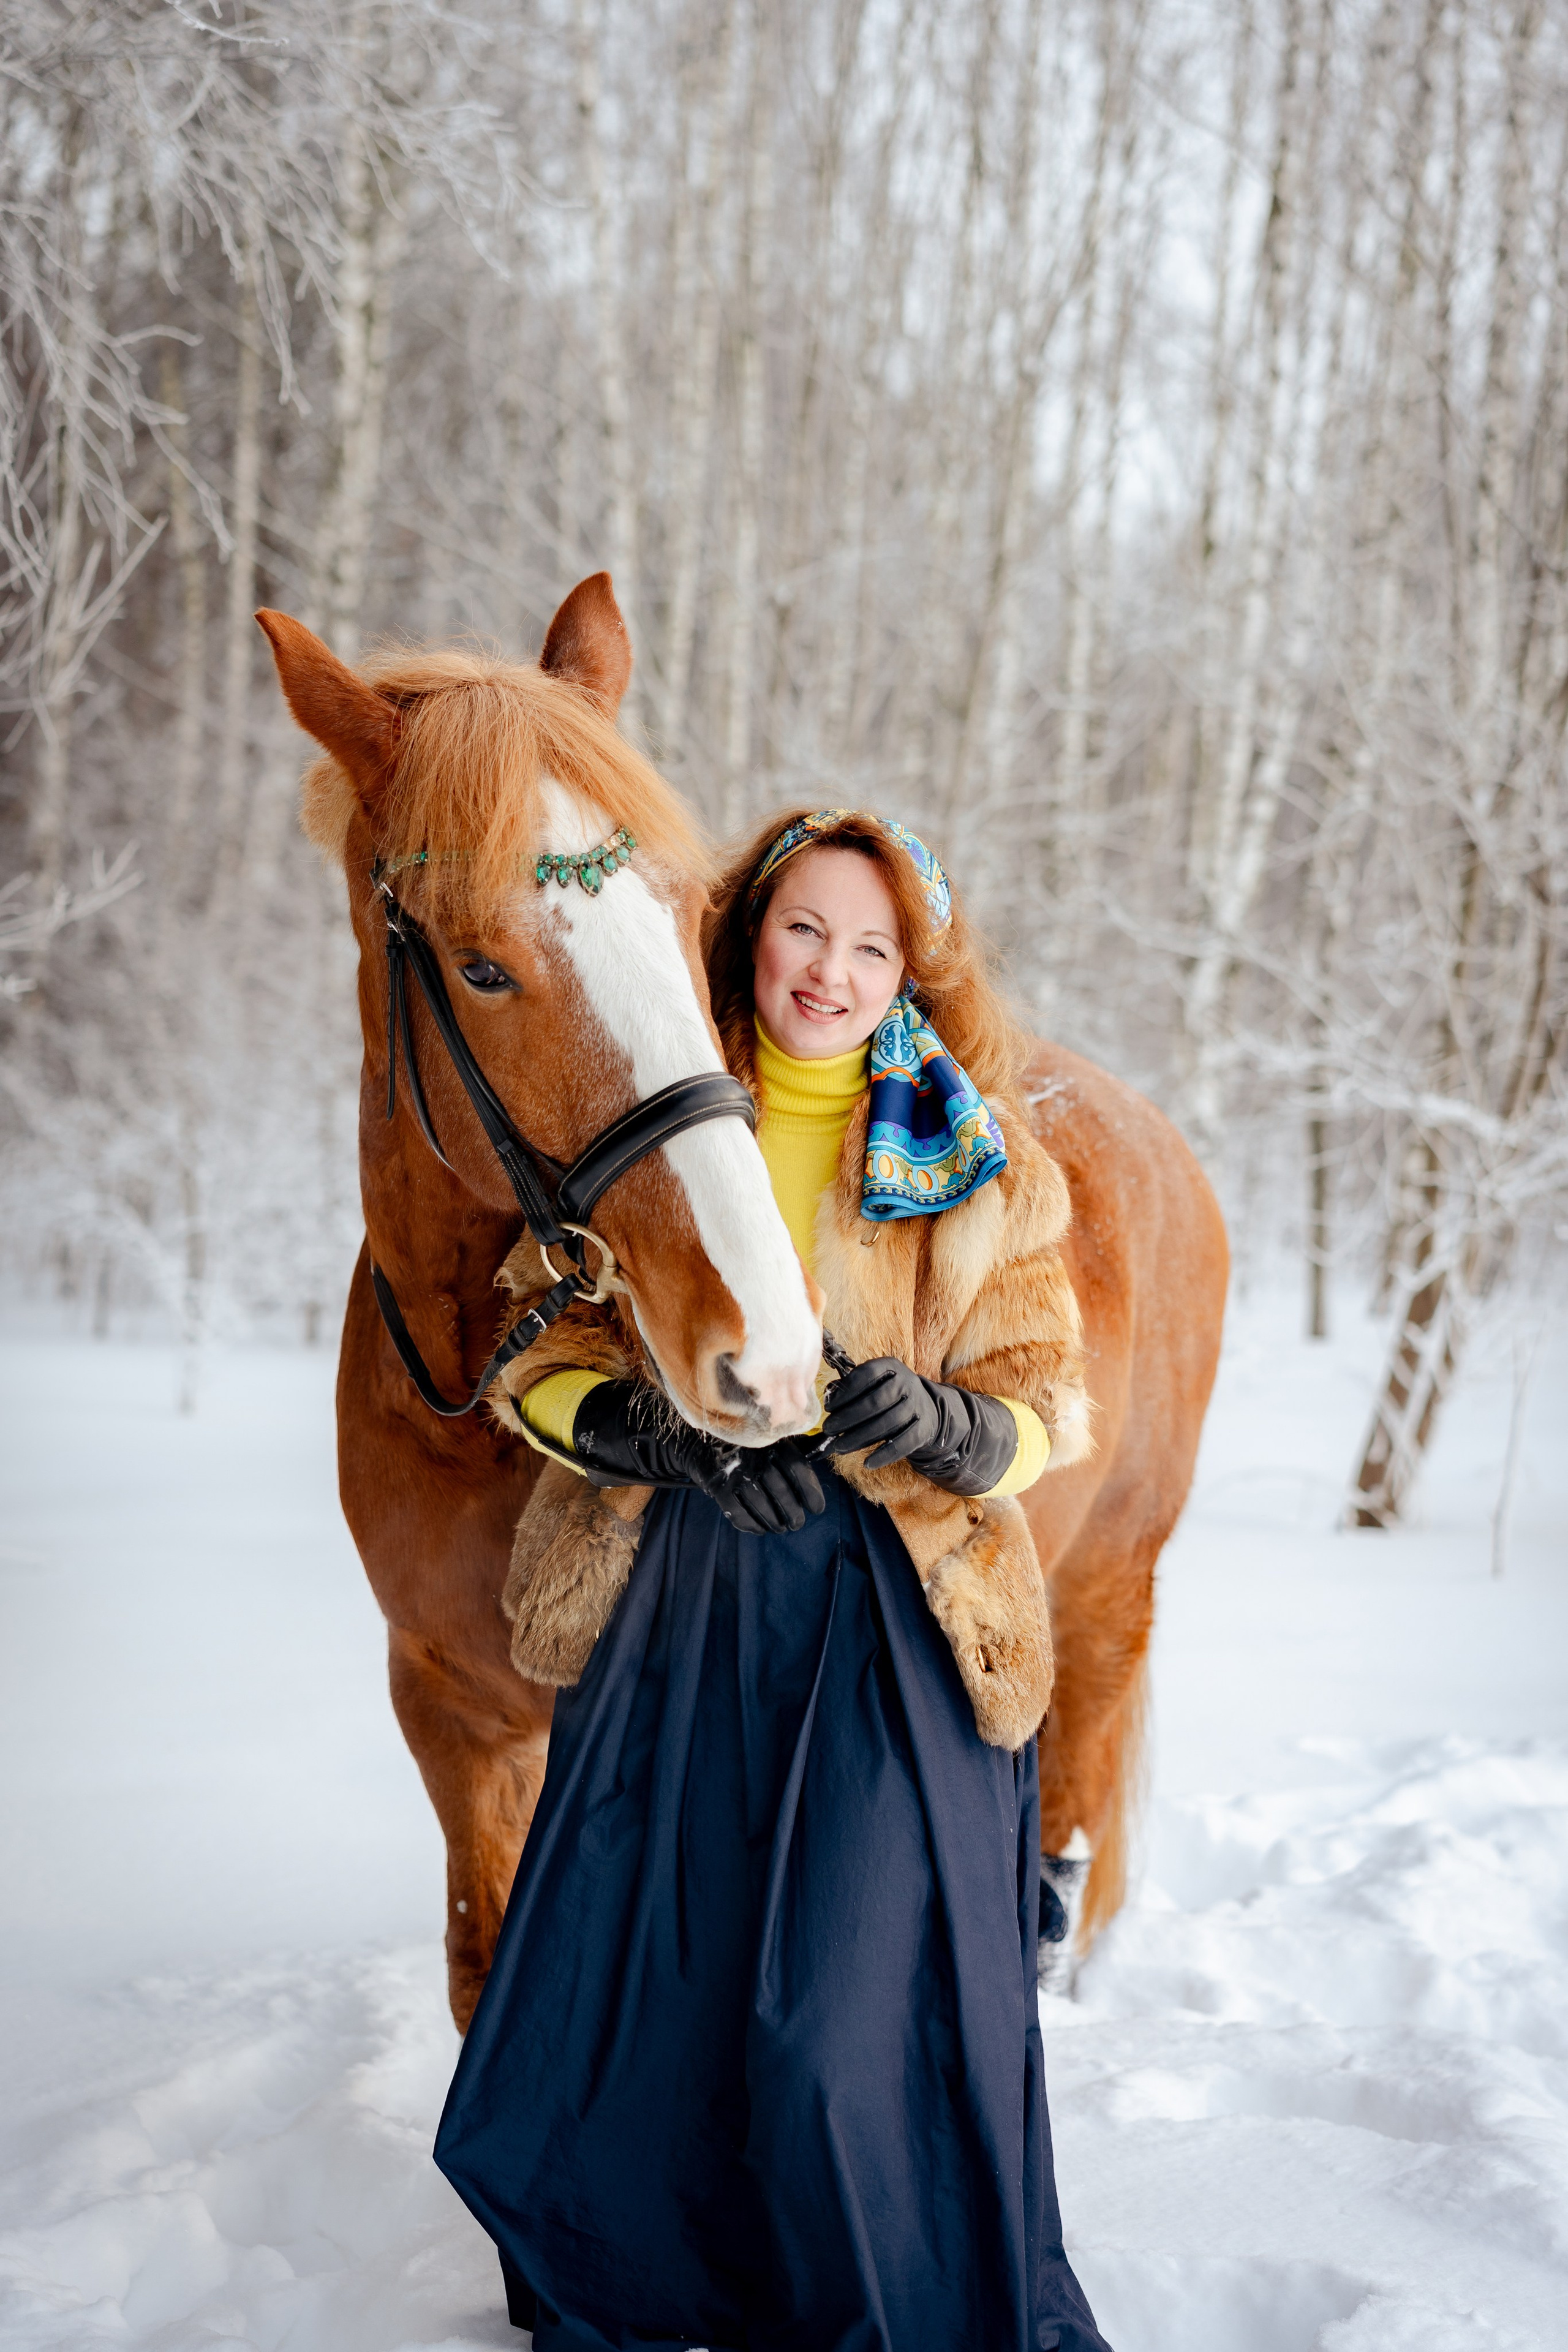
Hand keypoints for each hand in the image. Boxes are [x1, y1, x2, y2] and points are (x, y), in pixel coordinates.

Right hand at [702, 1439, 825, 1534]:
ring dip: (774, 1522)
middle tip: (797, 1524)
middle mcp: (756, 1456)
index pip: (798, 1469)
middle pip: (782, 1492)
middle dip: (793, 1513)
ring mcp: (736, 1472)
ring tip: (780, 1527)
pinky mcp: (718, 1487)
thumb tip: (827, 1451)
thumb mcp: (769, 1439)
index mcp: (772, 1443)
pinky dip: (752, 1525)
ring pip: (761, 1505)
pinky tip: (759, 1529)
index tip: (817, 1509)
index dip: (812, 1492)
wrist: (700, 1442)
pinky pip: (738, 1513)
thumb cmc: (745, 1444)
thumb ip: (794, 1449)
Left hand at [819, 1357, 1019, 1495]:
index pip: (866, 1374)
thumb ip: (852, 1388)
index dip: (845, 1391)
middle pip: (875, 1402)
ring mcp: (918, 1405)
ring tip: (839, 1447)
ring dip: (859, 1437)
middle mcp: (907, 1382)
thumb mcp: (875, 1383)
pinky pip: (904, 1443)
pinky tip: (867, 1463)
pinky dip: (885, 1455)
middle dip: (847, 1418)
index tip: (829, 1407)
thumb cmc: (888, 1396)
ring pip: (887, 1424)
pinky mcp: (925, 1428)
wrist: (927, 1408)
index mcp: (890, 1367)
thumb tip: (828, 1400)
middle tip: (828, 1429)